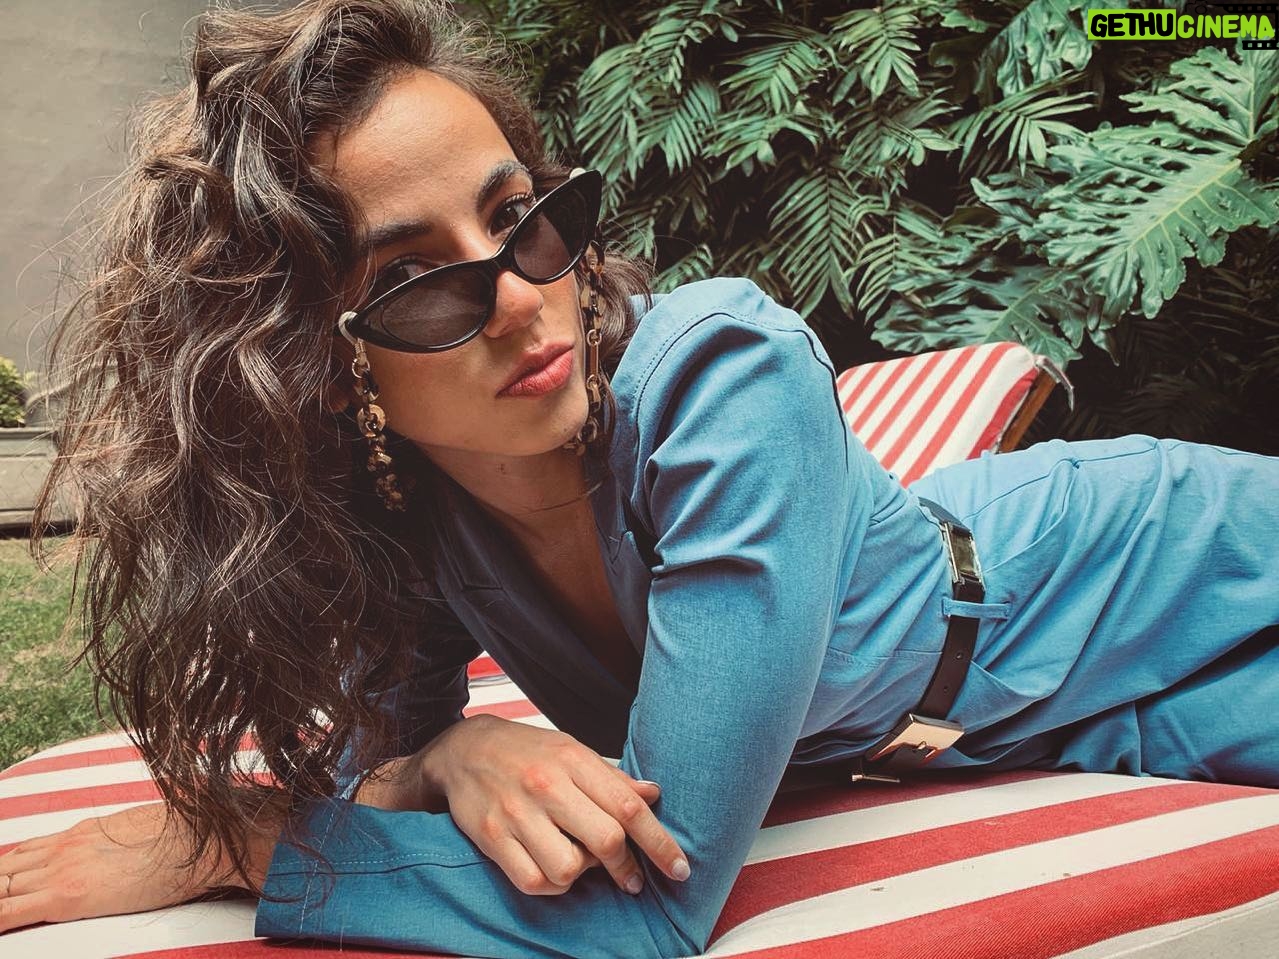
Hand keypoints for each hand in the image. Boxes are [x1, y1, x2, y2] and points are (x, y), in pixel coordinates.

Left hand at [0, 802, 238, 933]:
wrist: (199, 841)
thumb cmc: (182, 836)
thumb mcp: (142, 829)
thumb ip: (120, 839)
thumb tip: (131, 848)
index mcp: (80, 832)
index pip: (24, 853)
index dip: (6, 873)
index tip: (5, 886)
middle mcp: (64, 848)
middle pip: (4, 870)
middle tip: (1, 901)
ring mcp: (62, 869)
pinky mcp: (67, 895)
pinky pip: (7, 911)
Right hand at [358, 715, 689, 896]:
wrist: (463, 748)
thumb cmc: (526, 751)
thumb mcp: (572, 751)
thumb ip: (611, 778)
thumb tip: (653, 793)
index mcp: (573, 760)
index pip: (628, 806)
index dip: (659, 842)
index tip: (679, 867)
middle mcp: (547, 786)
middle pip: (606, 839)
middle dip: (627, 867)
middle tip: (633, 877)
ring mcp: (517, 813)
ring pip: (568, 869)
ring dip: (582, 874)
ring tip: (580, 861)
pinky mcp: (492, 837)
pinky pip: (533, 882)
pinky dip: (552, 885)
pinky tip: (554, 869)